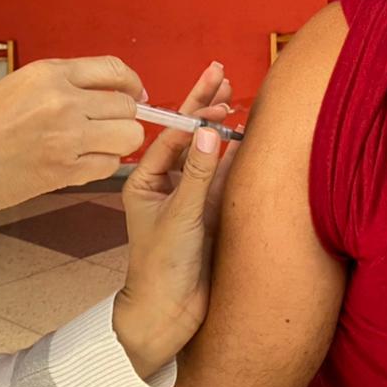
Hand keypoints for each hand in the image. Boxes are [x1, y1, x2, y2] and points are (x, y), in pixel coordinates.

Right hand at [0, 56, 145, 217]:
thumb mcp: (15, 87)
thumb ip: (60, 86)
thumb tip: (103, 94)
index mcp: (48, 73)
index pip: (115, 69)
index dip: (133, 84)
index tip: (136, 94)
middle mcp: (62, 100)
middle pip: (127, 105)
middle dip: (124, 118)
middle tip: (109, 128)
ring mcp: (66, 136)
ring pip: (128, 137)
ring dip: (118, 143)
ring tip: (96, 147)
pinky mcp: (64, 170)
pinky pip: (109, 166)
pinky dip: (101, 166)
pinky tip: (80, 164)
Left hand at [114, 62, 238, 377]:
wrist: (170, 313)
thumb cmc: (162, 266)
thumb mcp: (181, 216)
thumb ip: (199, 174)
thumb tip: (211, 132)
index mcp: (144, 182)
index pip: (171, 138)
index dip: (194, 114)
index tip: (216, 96)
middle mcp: (165, 185)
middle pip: (188, 137)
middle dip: (203, 106)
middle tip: (220, 73)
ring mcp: (188, 197)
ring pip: (207, 152)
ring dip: (220, 125)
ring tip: (232, 95)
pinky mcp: (208, 212)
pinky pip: (222, 175)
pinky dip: (233, 154)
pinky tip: (243, 133)